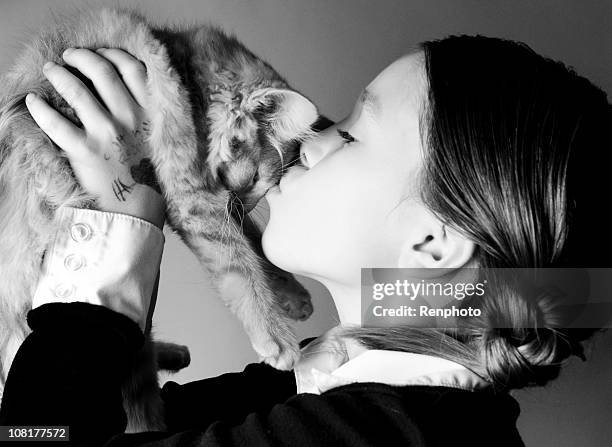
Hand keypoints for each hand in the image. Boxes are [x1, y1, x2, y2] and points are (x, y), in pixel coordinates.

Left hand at [25, 48, 164, 228]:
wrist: (136, 207)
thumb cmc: (147, 172)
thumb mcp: (159, 138)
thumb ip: (148, 112)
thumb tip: (123, 84)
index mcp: (151, 113)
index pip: (132, 69)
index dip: (112, 55)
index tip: (100, 53)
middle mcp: (131, 118)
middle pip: (103, 71)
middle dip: (82, 58)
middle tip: (70, 57)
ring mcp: (107, 134)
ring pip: (77, 91)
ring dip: (59, 75)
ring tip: (50, 70)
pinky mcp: (85, 151)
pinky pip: (55, 123)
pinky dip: (40, 109)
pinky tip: (33, 101)